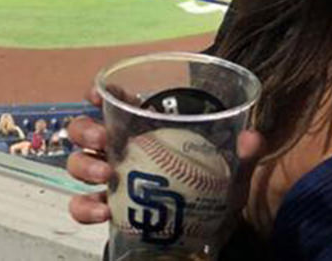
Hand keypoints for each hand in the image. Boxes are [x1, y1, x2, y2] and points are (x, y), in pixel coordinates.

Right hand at [66, 85, 265, 225]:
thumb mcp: (232, 174)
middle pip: (88, 129)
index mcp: (150, 129)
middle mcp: (124, 149)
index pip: (119, 102)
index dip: (104, 92)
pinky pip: (82, 204)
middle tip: (104, 140)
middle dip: (87, 129)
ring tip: (105, 176)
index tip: (99, 93)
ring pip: (79, 162)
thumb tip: (252, 138)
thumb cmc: (214, 194)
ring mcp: (112, 179)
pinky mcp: (108, 208)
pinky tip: (103, 211)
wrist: (208, 238)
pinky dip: (85, 206)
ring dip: (85, 165)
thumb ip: (243, 156)